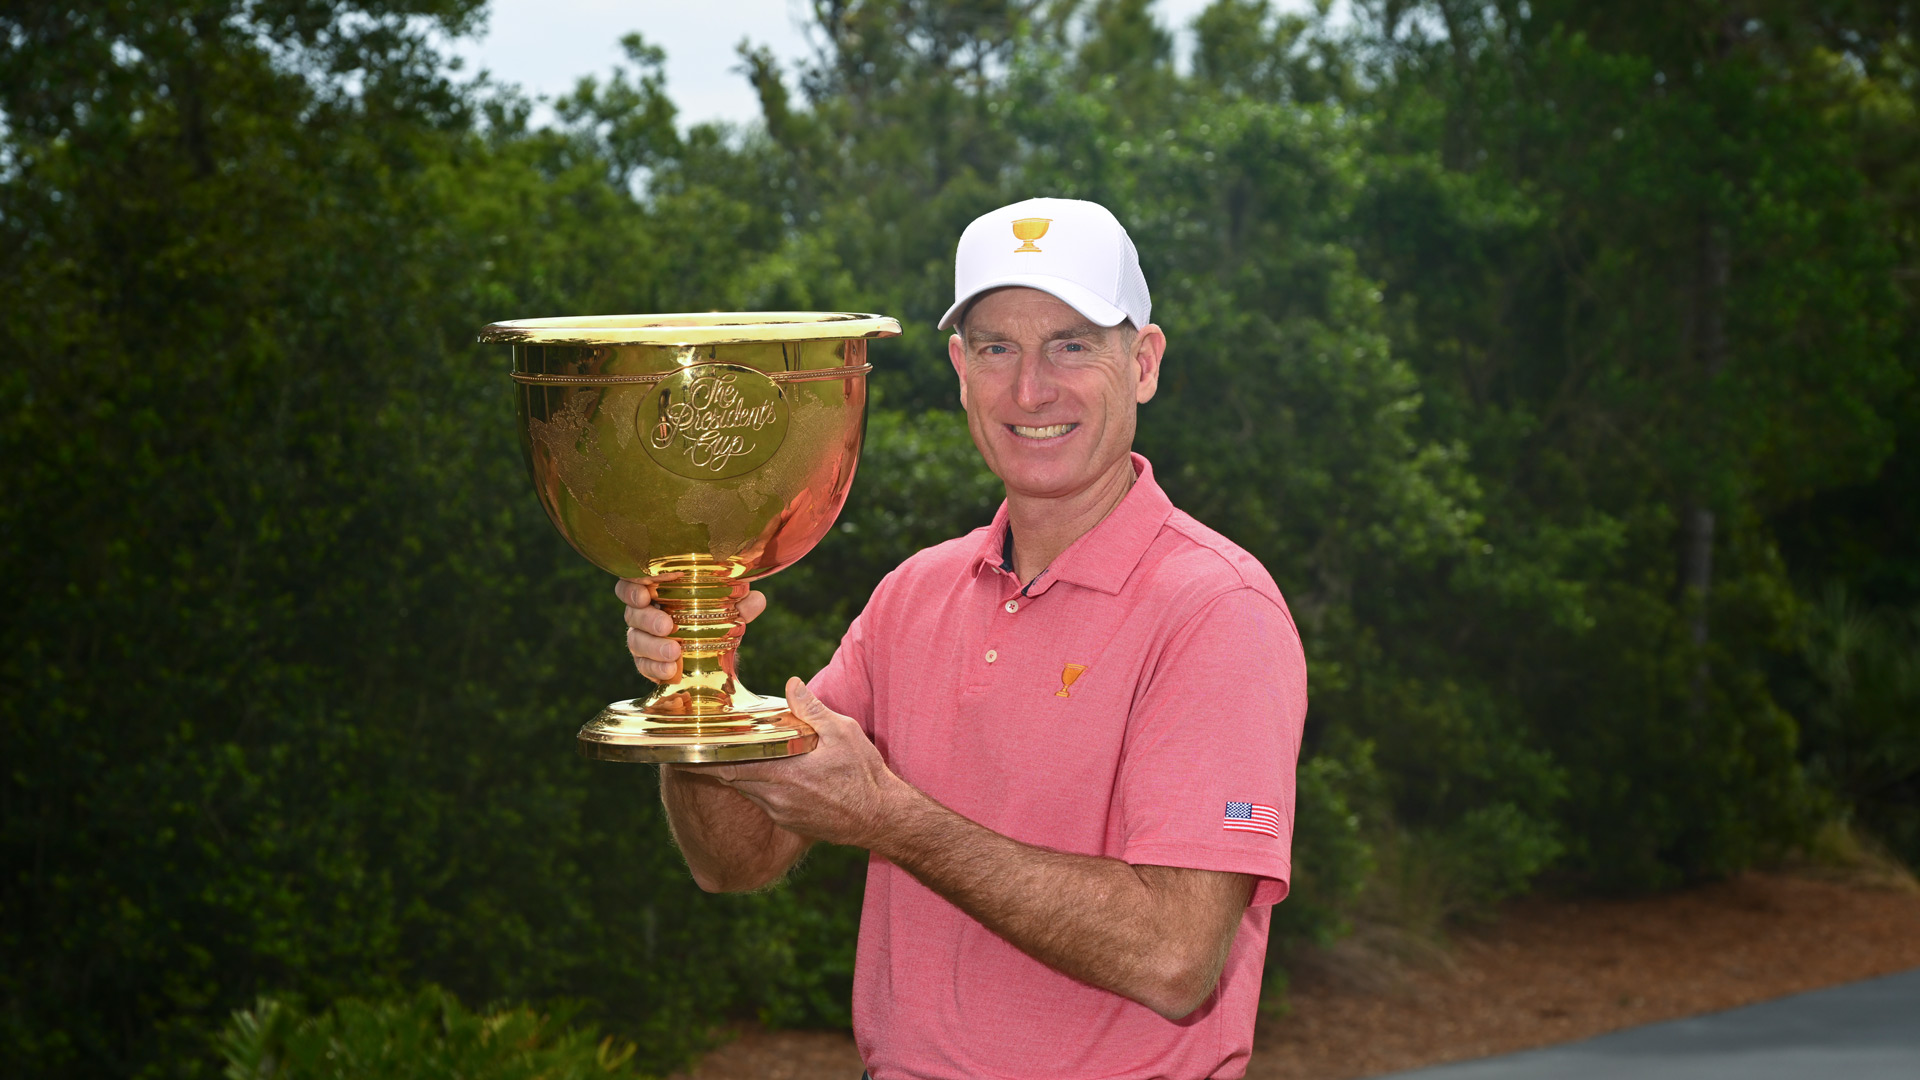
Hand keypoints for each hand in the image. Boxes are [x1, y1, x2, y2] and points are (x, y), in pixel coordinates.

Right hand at [614, 578, 765, 682]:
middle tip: (667, 626)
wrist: (716, 654)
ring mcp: (642, 639)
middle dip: (647, 619)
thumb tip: (755, 599)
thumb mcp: (730, 609)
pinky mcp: (647, 663)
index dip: (632, 587)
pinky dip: (656, 669)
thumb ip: (741, 604)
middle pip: (633, 613)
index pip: (632, 584)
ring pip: (636, 640)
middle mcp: (643, 613)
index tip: (647, 592)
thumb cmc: (715, 618)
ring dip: (653, 647)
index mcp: (657, 591)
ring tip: (674, 652)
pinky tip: (670, 671)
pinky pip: (644, 665)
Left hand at [675, 677, 905, 848]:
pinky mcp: (789, 821)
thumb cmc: (864, 775)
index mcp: (782, 773)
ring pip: (747, 790)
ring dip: (738, 773)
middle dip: (715, 763)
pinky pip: (763, 801)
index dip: (702, 759)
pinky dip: (757, 786)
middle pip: (732, 778)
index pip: (728, 766)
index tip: (681, 750)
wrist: (882, 818)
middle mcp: (774, 797)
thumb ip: (811, 709)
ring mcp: (780, 812)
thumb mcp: (842, 733)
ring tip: (730, 754)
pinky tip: (766, 773)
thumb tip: (792, 684)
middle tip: (699, 747)